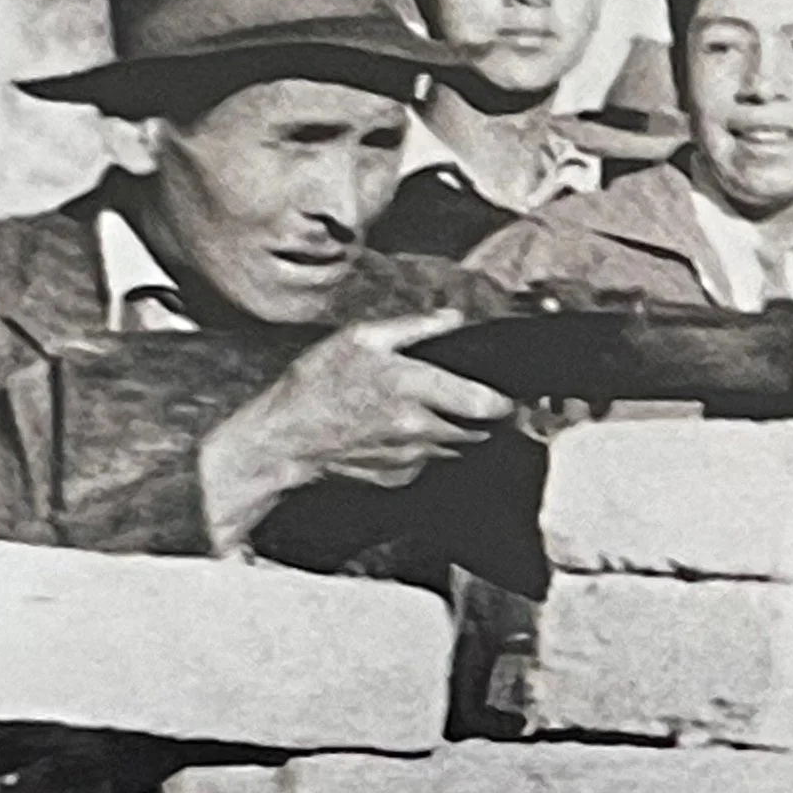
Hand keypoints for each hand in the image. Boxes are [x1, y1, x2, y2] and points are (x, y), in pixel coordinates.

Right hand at [198, 310, 514, 551]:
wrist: (285, 436)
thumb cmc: (317, 384)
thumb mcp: (361, 338)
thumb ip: (414, 327)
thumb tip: (453, 317)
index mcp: (414, 387)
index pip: (486, 404)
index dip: (505, 400)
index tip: (507, 394)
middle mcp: (419, 426)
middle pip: (481, 428)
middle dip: (483, 415)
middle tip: (472, 398)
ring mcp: (412, 454)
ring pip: (458, 445)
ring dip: (456, 429)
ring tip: (430, 409)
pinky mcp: (401, 474)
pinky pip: (431, 459)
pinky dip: (428, 445)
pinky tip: (403, 428)